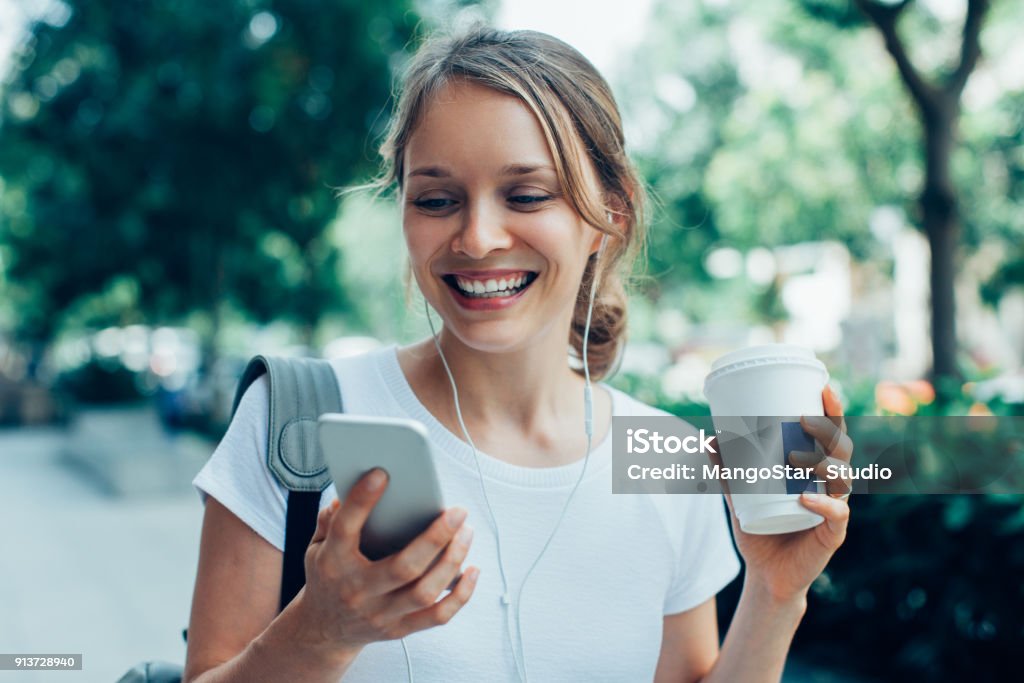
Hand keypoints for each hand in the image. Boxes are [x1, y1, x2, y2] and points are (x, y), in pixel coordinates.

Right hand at [296, 468, 478, 655]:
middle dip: (436, 537)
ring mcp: (380, 614)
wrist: (323, 630)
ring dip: (452, 561)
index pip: (346, 529)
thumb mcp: (316, 545)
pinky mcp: (399, 630)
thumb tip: (354, 488)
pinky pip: (437, 616)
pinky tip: (473, 570)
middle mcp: (357, 591)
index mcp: (333, 562)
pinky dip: (461, 595)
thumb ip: (331, 518)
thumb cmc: (328, 575)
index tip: (382, 473)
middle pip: (403, 567)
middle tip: (458, 511)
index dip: (362, 501)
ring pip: (424, 592)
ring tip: (467, 531)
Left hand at [711, 385, 852, 602]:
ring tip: (797, 459)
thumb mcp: (739, 496)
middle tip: (805, 420)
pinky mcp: (833, 534)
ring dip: (824, 465)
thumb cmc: (760, 528)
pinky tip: (806, 500)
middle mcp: (831, 486)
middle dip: (830, 431)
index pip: (831, 435)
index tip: (822, 388)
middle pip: (842, 451)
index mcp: (816, 470)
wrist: (766, 573)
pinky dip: (823, 505)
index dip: (832, 411)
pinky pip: (836, 515)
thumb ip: (727, 470)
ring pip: (843, 479)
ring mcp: (835, 509)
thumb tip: (708, 439)